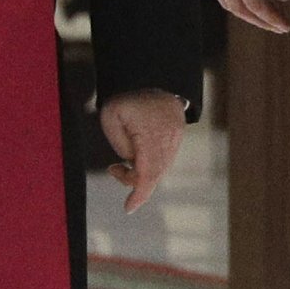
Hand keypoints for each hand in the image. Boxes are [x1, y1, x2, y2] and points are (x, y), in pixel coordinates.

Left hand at [101, 89, 186, 211]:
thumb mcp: (111, 117)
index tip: (128, 208)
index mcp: (150, 136)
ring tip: (122, 161)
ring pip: (160, 170)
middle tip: (115, 168)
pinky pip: (165, 161)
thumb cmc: (128, 99)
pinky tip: (138, 157)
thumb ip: (120, 144)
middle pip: (153, 175)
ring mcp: (175, 140)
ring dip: (142, 173)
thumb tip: (131, 161)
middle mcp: (168, 141)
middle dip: (133, 181)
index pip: (146, 173)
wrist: (154, 80)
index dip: (138, 194)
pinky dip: (151, 166)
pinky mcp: (178, 138)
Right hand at [198, 0, 289, 32]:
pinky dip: (236, 1)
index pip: (257, 3)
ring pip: (228, 3)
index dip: (272, 18)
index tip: (286, 26)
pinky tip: (250, 1)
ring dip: (247, 14)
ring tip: (266, 17)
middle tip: (279, 26)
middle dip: (261, 20)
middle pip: (240, 8)